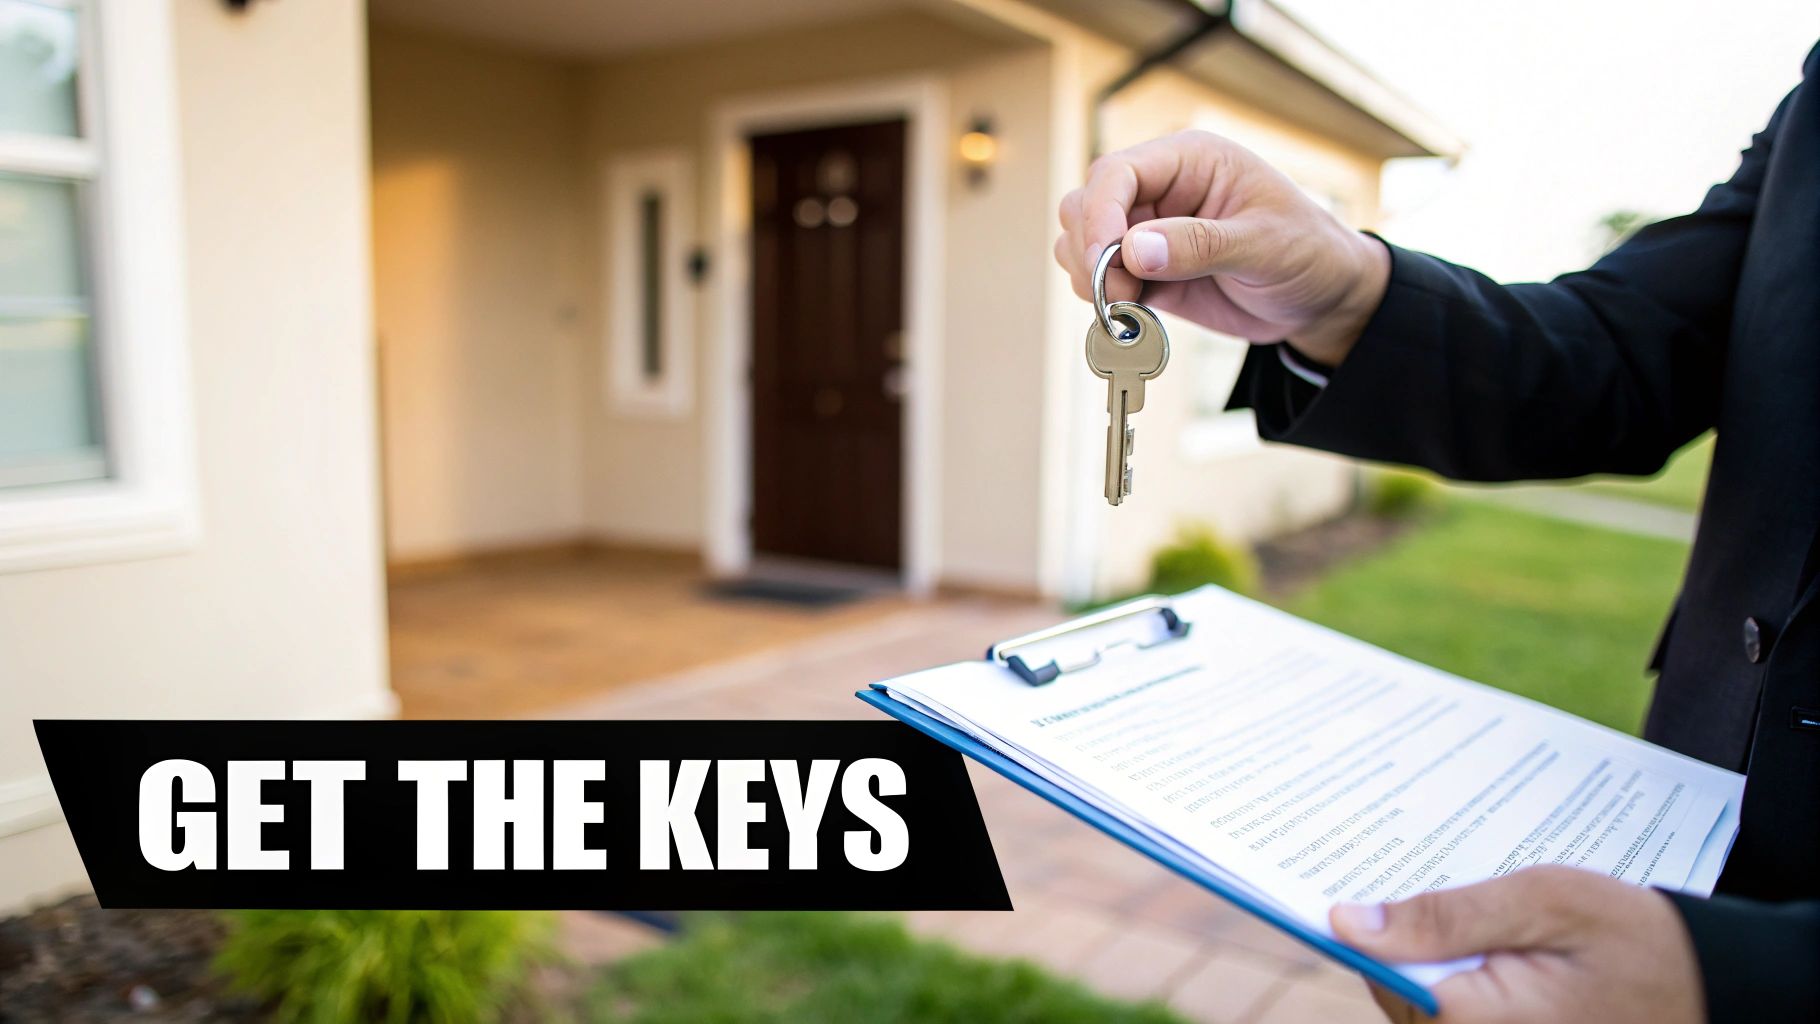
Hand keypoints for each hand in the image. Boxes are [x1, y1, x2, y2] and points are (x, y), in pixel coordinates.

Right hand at [1054, 130, 1389, 365]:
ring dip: (1091, 277)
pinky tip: (1135, 316)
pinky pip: (1099, 279)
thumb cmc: (1307, 253)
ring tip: (1132, 305)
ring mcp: (1148, 231)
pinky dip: (1104, 300)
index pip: (1117, 173)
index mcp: (1190, 161)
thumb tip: (1132, 250)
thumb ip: (1199, 245)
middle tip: (1123, 292)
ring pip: (1080, 242)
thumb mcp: (1264, 245)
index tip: (1103, 259)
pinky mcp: (1145, 271)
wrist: (1320, 300)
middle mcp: (1160, 190)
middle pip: (1085, 205)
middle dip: (1090, 250)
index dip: (1100, 213)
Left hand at [1328, 866, 1704, 1023]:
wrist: (1719, 989)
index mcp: (1477, 1022)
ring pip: (1422, 1001)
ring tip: (1455, 901)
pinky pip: (1456, 1008)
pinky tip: (1478, 932)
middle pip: (1395, 990)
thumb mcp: (1546, 902)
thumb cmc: (1642, 941)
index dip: (1360, 926)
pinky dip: (1455, 969)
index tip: (1332, 882)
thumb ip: (1447, 915)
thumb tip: (1350, 921)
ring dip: (1428, 952)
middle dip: (1396, 935)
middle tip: (1397, 871)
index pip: (1379, 976)